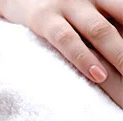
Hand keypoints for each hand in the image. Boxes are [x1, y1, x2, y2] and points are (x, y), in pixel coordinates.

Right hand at [1, 0, 122, 83]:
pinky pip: (67, 40)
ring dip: (120, 54)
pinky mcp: (44, 19)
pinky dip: (84, 58)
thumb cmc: (62, 3)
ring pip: (101, 30)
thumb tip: (120, 46)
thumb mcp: (90, 4)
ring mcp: (68, 4)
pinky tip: (98, 75)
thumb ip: (110, 16)